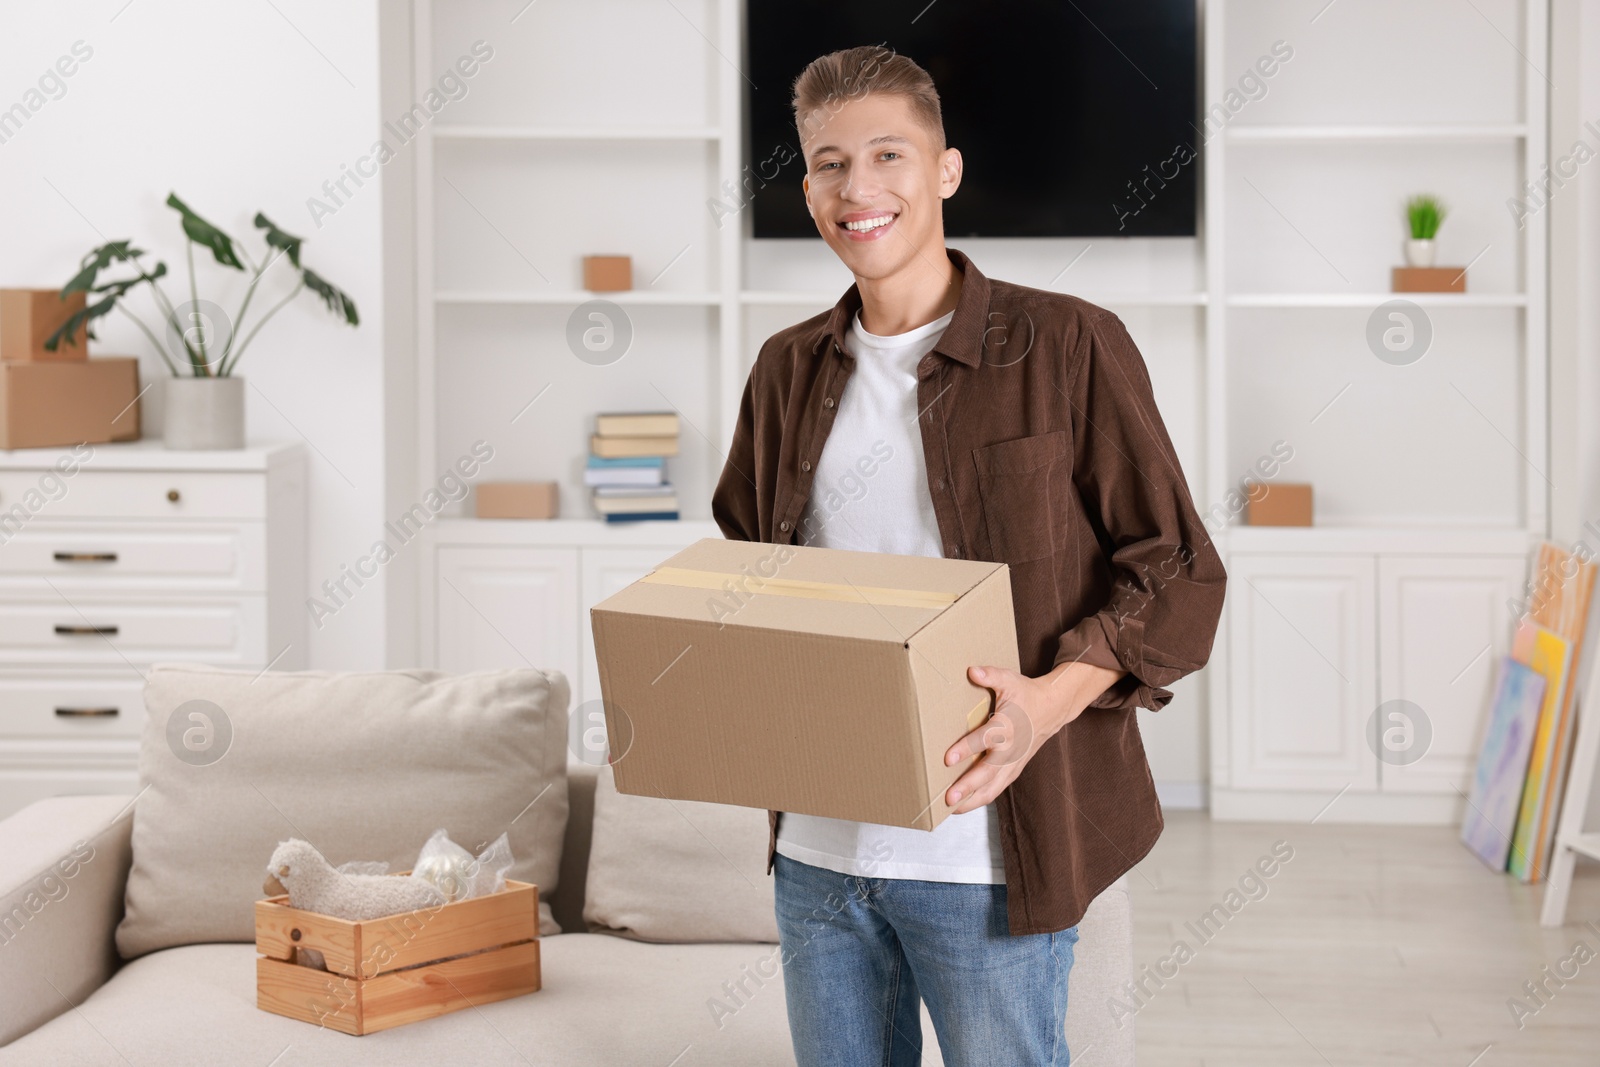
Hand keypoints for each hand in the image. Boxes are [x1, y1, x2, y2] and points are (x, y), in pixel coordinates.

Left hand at [942, 661, 1125, 814]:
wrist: (1053, 709)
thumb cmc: (1027, 694)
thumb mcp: (1009, 680)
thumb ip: (991, 676)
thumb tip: (972, 670)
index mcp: (1007, 727)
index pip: (984, 740)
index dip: (965, 749)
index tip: (947, 759)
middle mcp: (1010, 749)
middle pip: (987, 773)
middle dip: (967, 787)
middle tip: (947, 797)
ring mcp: (1013, 763)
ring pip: (992, 788)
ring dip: (972, 800)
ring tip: (950, 808)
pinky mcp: (1013, 770)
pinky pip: (996, 789)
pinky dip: (980, 799)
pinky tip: (963, 805)